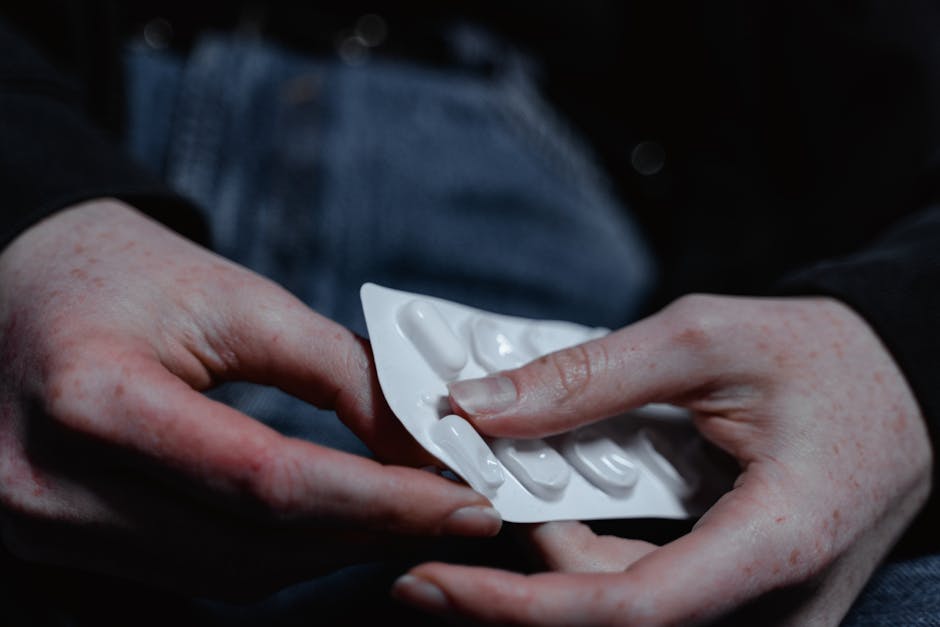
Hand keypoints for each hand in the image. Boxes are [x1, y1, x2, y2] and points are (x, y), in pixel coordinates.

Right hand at [0, 199, 500, 598]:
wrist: (20, 281)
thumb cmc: (126, 275)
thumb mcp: (236, 299)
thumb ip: (339, 372)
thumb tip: (424, 445)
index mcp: (93, 398)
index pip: (266, 482)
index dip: (379, 499)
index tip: (464, 498)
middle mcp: (49, 484)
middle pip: (247, 546)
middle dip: (366, 534)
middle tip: (447, 510)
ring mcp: (40, 528)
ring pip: (222, 575)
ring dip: (324, 553)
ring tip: (398, 516)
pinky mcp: (53, 544)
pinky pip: (187, 577)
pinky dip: (268, 559)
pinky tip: (326, 528)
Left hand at [392, 294, 931, 624]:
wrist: (906, 389)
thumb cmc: (828, 360)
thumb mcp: (706, 341)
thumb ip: (589, 377)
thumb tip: (478, 406)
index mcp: (776, 544)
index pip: (629, 612)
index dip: (518, 606)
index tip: (431, 580)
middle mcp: (776, 606)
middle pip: (615, 622)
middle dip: (518, 579)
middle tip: (452, 520)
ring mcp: (767, 613)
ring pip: (628, 614)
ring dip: (554, 561)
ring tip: (511, 491)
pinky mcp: (750, 605)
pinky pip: (653, 598)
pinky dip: (593, 556)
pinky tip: (562, 506)